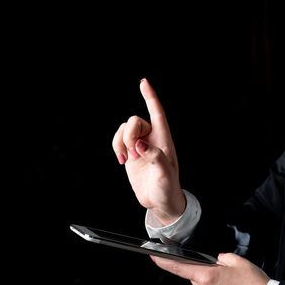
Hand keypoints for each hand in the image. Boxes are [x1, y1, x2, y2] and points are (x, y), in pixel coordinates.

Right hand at [112, 78, 184, 224]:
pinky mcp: (131, 153)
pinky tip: (122, 160)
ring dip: (122, 142)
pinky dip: (117, 147)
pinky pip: (119, 140)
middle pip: (135, 121)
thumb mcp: (165, 176)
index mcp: (165, 141)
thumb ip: (156, 158)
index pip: (158, 114)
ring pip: (125, 129)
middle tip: (134, 155)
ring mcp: (141, 145)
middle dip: (129, 134)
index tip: (144, 82)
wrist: (160, 202)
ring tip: (128, 159)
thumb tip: (141, 145)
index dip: (150, 97)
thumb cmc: (168, 189)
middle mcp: (153, 139)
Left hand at [150, 253, 269, 284]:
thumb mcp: (237, 260)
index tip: (154, 257)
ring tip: (234, 279)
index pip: (179, 268)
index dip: (164, 262)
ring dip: (215, 279)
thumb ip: (221, 257)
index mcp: (206, 277)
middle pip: (196, 275)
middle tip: (225, 268)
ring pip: (205, 284)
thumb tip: (217, 260)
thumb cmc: (254, 283)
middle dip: (207, 269)